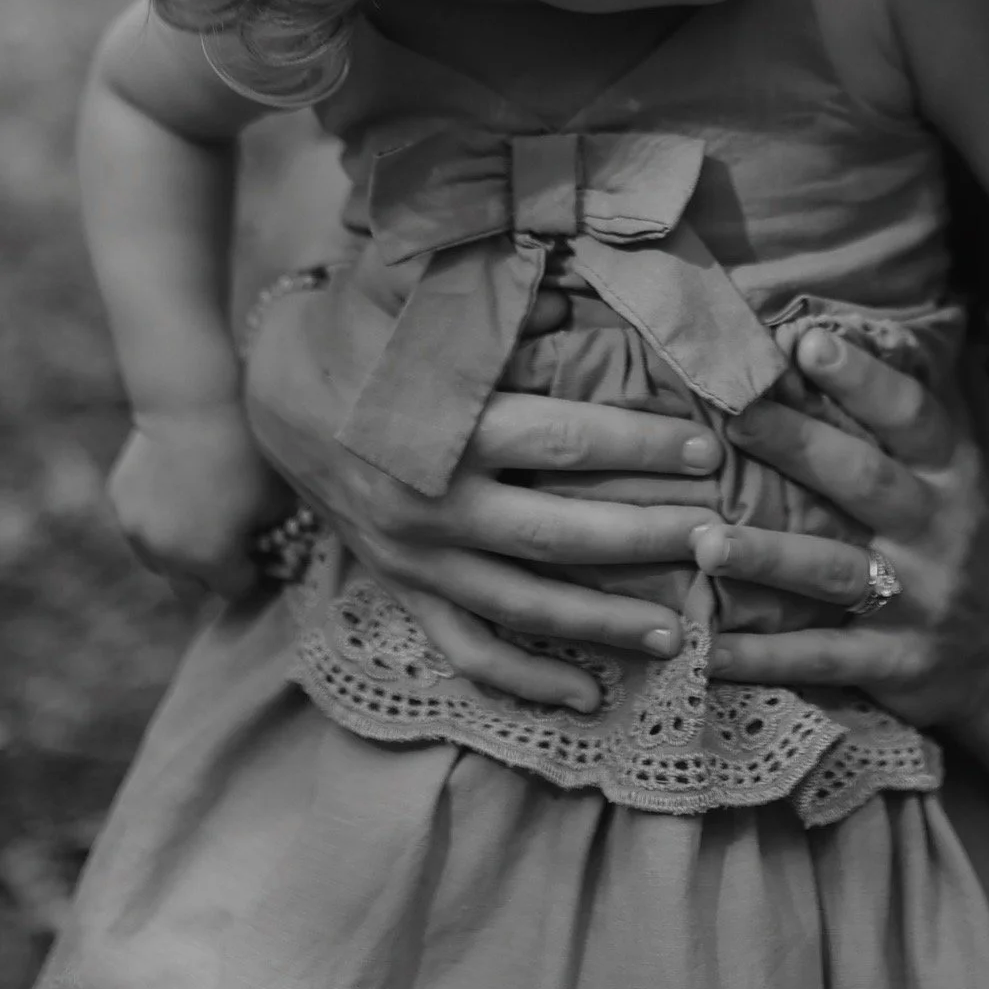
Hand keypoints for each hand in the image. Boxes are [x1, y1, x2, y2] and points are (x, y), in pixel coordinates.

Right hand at [108, 401, 288, 600]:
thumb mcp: (277, 497)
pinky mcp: (119, 503)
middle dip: (211, 575)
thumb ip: (274, 534)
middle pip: (191, 589)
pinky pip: (140, 526)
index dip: (252, 575)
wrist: (193, 403)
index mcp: (211, 560)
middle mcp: (168, 557)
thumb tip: (274, 547)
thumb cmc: (245, 450)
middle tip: (228, 547)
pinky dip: (156, 520)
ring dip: (178, 553)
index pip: (235, 590)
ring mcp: (136, 531)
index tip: (259, 557)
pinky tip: (173, 490)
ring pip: (159, 562)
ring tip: (197, 519)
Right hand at [242, 275, 727, 711]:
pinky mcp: (402, 590)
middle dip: (646, 537)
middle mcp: (433, 506)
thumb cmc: (364, 328)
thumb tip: (571, 297)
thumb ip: (488, 290)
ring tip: (680, 634)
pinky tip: (587, 699)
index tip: (708, 446)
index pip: (565, 441)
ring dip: (603, 624)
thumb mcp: (413, 289)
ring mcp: (416, 560)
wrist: (271, 389)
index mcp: (444, 429)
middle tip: (717, 537)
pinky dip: (524, 682)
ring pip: (523, 607)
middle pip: (560, 533)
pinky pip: (466, 651)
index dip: (641, 444)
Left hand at [695, 329, 988, 726]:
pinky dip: (763, 657)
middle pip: (864, 480)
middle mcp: (936, 529)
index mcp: (950, 473)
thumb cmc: (960, 540)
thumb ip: (896, 422)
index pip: (909, 415)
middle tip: (734, 418)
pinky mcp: (894, 663)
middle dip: (798, 447)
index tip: (807, 341)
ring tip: (704, 542)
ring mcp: (917, 600)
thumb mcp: (953, 476)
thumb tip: (819, 333)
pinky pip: (821, 658)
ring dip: (767, 556)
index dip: (862, 378)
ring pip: (834, 571)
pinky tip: (708, 649)